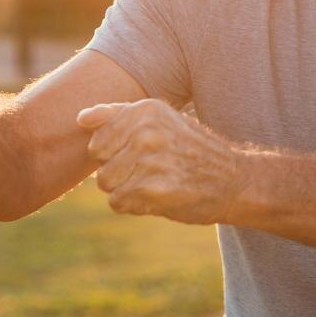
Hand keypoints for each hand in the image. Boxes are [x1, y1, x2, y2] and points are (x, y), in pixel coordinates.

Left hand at [77, 99, 242, 224]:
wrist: (235, 180)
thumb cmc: (192, 151)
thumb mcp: (161, 120)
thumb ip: (118, 115)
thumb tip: (80, 118)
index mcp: (146, 110)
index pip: (96, 140)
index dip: (114, 154)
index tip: (143, 154)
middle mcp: (147, 131)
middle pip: (99, 164)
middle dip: (119, 173)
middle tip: (152, 171)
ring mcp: (151, 160)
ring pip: (106, 185)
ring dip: (127, 190)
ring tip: (156, 183)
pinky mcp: (154, 189)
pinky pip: (119, 203)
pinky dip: (136, 206)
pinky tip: (161, 197)